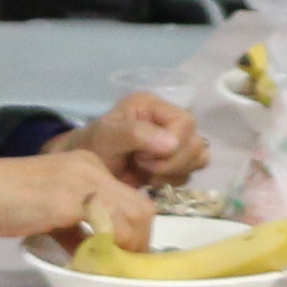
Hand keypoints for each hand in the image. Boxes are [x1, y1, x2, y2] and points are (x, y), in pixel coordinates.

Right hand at [0, 146, 158, 254]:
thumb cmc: (9, 200)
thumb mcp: (52, 209)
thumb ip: (76, 227)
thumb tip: (96, 252)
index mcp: (88, 164)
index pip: (131, 197)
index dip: (135, 229)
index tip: (124, 250)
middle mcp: (92, 167)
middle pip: (142, 207)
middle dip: (140, 239)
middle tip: (125, 260)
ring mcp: (85, 181)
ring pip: (135, 215)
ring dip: (131, 245)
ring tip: (114, 262)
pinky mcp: (74, 199)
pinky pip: (111, 226)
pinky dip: (112, 246)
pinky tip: (97, 258)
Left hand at [63, 91, 208, 185]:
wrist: (87, 171)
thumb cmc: (92, 147)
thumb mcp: (107, 137)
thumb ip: (136, 134)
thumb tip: (172, 142)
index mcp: (153, 105)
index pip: (185, 122)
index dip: (173, 144)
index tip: (143, 157)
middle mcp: (168, 120)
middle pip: (196, 143)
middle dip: (171, 162)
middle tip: (141, 165)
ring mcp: (174, 142)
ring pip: (198, 159)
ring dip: (173, 172)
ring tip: (145, 172)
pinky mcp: (175, 162)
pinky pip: (189, 174)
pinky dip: (172, 181)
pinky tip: (150, 180)